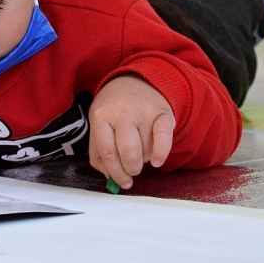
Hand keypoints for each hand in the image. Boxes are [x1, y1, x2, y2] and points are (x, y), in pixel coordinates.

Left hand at [88, 74, 174, 189]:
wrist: (137, 81)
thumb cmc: (115, 109)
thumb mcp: (99, 124)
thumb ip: (98, 153)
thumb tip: (110, 177)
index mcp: (100, 116)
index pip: (107, 152)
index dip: (115, 172)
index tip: (122, 182)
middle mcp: (122, 113)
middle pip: (128, 153)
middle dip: (131, 169)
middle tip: (133, 171)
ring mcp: (143, 112)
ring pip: (146, 150)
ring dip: (145, 159)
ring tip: (141, 149)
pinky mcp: (163, 113)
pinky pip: (165, 138)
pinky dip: (162, 154)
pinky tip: (157, 162)